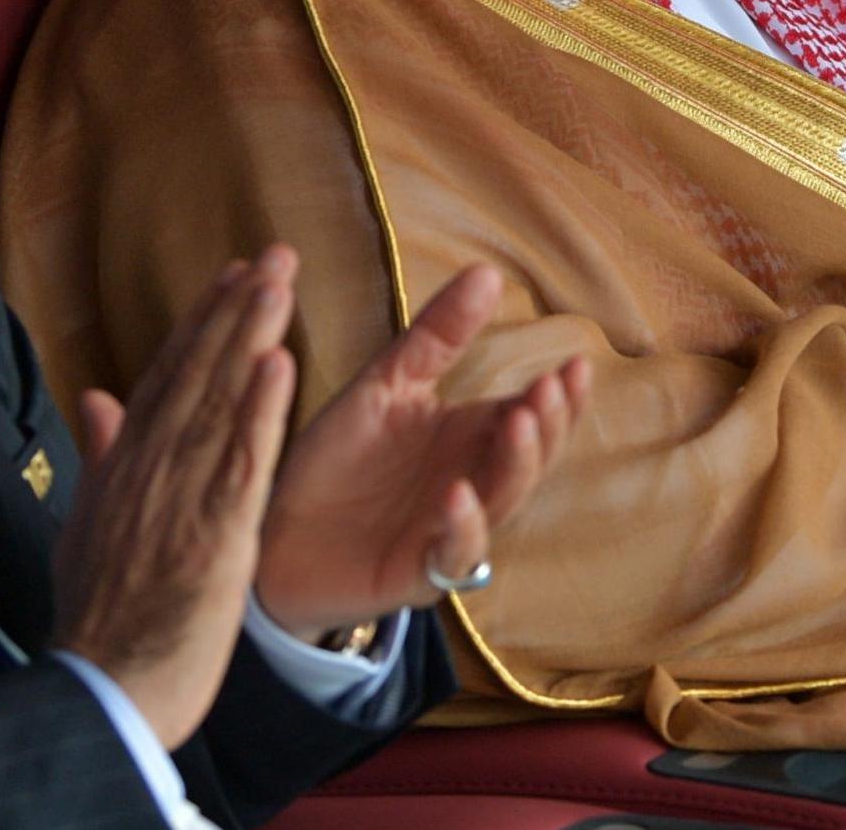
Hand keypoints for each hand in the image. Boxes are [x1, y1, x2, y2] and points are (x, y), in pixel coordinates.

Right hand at [51, 254, 298, 750]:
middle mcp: (151, 470)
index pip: (170, 378)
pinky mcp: (214, 532)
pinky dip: (258, 412)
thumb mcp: (91, 525)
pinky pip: (241, 462)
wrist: (106, 684)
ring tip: (277, 282)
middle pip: (196, 375)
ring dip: (249, 338)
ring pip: (219, 403)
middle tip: (274, 254)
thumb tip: (96, 397)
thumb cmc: (106, 611)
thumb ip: (103, 456)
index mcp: (128, 467)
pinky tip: (279, 365)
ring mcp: (181, 498)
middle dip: (236, 311)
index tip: (235, 275)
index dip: (204, 323)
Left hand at [253, 257, 589, 641]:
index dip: (562, 396)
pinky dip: (462, 527)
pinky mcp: (419, 574)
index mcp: (473, 440)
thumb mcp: (386, 385)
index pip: (537, 416)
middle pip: (533, 456)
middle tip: (548, 389)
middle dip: (549, 424)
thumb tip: (488, 271)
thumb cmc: (335, 461)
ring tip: (516, 423)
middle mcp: (475, 484)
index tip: (576, 363)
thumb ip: (437, 336)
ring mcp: (452, 531)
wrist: (270, 534)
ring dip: (517, 464)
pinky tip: (456, 495)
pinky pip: (455, 555)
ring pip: (505, 500)